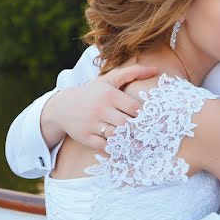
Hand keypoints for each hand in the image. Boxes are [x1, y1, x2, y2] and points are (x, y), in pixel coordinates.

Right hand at [42, 64, 158, 149]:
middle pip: (125, 123)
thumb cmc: (93, 92)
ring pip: (115, 136)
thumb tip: (156, 70)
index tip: (149, 120)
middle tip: (146, 134)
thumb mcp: (110, 79)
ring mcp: (91, 124)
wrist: (63, 107)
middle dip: (137, 130)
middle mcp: (100, 109)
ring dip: (127, 140)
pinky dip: (115, 149)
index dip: (144, 116)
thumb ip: (133, 72)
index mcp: (109, 95)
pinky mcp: (85, 138)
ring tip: (136, 141)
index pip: (133, 108)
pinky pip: (104, 147)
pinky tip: (122, 148)